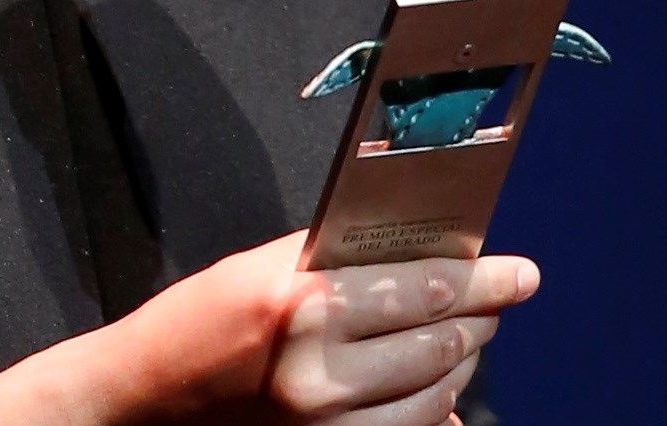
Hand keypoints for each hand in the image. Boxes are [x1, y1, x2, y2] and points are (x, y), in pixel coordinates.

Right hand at [100, 231, 538, 424]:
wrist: (144, 402)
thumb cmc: (201, 320)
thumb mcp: (266, 267)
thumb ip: (345, 260)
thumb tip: (429, 256)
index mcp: (305, 306)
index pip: (425, 289)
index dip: (486, 281)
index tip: (523, 274)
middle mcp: (320, 375)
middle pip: (441, 343)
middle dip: (477, 318)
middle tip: (492, 300)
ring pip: (436, 396)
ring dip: (459, 364)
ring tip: (460, 339)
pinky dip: (433, 411)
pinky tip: (435, 389)